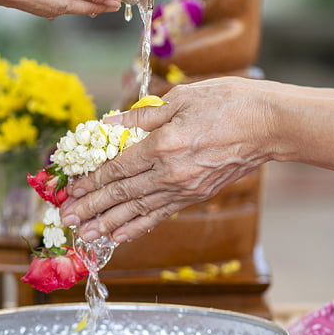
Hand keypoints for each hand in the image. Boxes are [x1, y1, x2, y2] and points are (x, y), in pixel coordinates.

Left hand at [60, 77, 272, 242]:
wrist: (268, 125)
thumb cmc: (228, 102)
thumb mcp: (183, 98)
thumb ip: (143, 116)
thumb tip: (109, 124)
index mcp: (164, 145)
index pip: (117, 168)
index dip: (91, 180)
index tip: (71, 189)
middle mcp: (171, 173)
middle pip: (122, 193)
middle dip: (91, 207)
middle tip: (65, 219)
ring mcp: (185, 188)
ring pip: (138, 210)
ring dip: (108, 223)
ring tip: (84, 235)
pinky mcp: (197, 195)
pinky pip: (162, 214)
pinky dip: (139, 226)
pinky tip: (121, 235)